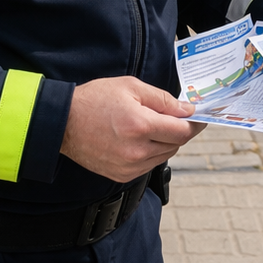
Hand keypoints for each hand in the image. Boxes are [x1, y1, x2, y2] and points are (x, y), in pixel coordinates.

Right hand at [61, 76, 200, 182]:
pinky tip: (139, 139)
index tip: (199, 117)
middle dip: (179, 130)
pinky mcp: (122, 175)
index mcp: (140, 126)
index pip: (182, 131)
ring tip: (150, 125)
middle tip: (174, 117)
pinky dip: (151, 152)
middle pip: (175, 144)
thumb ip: (163, 99)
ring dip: (165, 141)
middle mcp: (137, 150)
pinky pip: (149, 165)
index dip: (195, 123)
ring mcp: (129, 166)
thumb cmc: (94, 100)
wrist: (63, 123)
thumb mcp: (131, 87)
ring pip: (164, 155)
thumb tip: (187, 110)